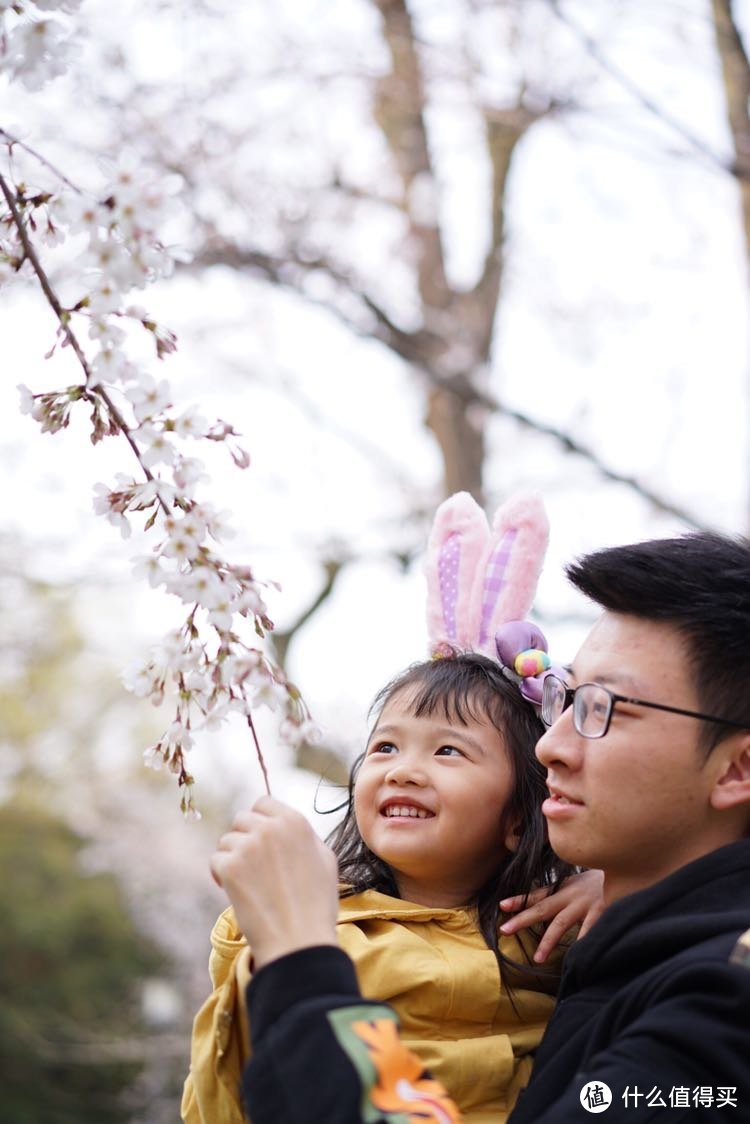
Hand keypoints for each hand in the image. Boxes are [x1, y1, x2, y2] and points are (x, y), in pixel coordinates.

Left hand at [210, 796, 339, 969]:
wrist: (299, 941)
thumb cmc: (316, 905)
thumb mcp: (325, 860)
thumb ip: (304, 835)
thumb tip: (284, 825)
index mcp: (295, 821)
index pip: (263, 802)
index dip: (260, 821)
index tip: (261, 840)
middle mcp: (270, 828)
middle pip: (241, 819)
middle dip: (244, 839)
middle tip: (253, 865)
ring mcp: (248, 847)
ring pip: (226, 841)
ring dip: (233, 858)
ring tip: (250, 883)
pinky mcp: (231, 868)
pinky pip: (215, 861)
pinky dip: (221, 876)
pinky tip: (236, 891)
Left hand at [498, 869, 604, 962]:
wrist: (628, 867)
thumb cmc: (605, 879)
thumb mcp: (582, 881)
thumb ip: (567, 892)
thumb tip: (551, 905)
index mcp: (566, 888)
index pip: (538, 894)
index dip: (520, 900)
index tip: (501, 905)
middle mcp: (572, 895)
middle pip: (542, 908)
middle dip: (522, 919)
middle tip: (503, 930)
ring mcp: (586, 904)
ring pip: (562, 923)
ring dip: (548, 941)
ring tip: (538, 958)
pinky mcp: (603, 911)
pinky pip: (591, 929)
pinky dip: (583, 942)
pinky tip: (575, 957)